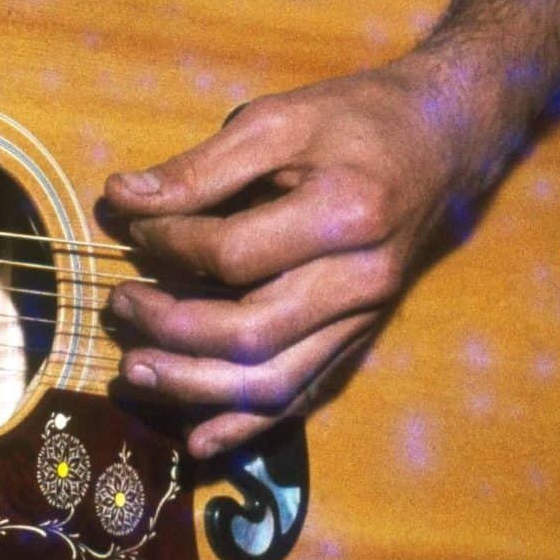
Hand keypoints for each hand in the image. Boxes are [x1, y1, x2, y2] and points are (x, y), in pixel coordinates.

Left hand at [101, 51, 515, 459]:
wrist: (443, 143)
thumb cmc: (356, 121)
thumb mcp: (276, 121)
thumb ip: (200, 168)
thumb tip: (121, 198)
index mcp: (344, 217)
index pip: (233, 254)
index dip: (169, 244)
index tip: (132, 225)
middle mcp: (360, 283)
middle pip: (251, 334)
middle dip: (170, 328)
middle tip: (117, 305)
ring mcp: (363, 320)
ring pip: (275, 383)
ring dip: (196, 388)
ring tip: (134, 373)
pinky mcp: (359, 339)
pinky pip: (303, 396)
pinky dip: (247, 424)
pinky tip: (198, 439)